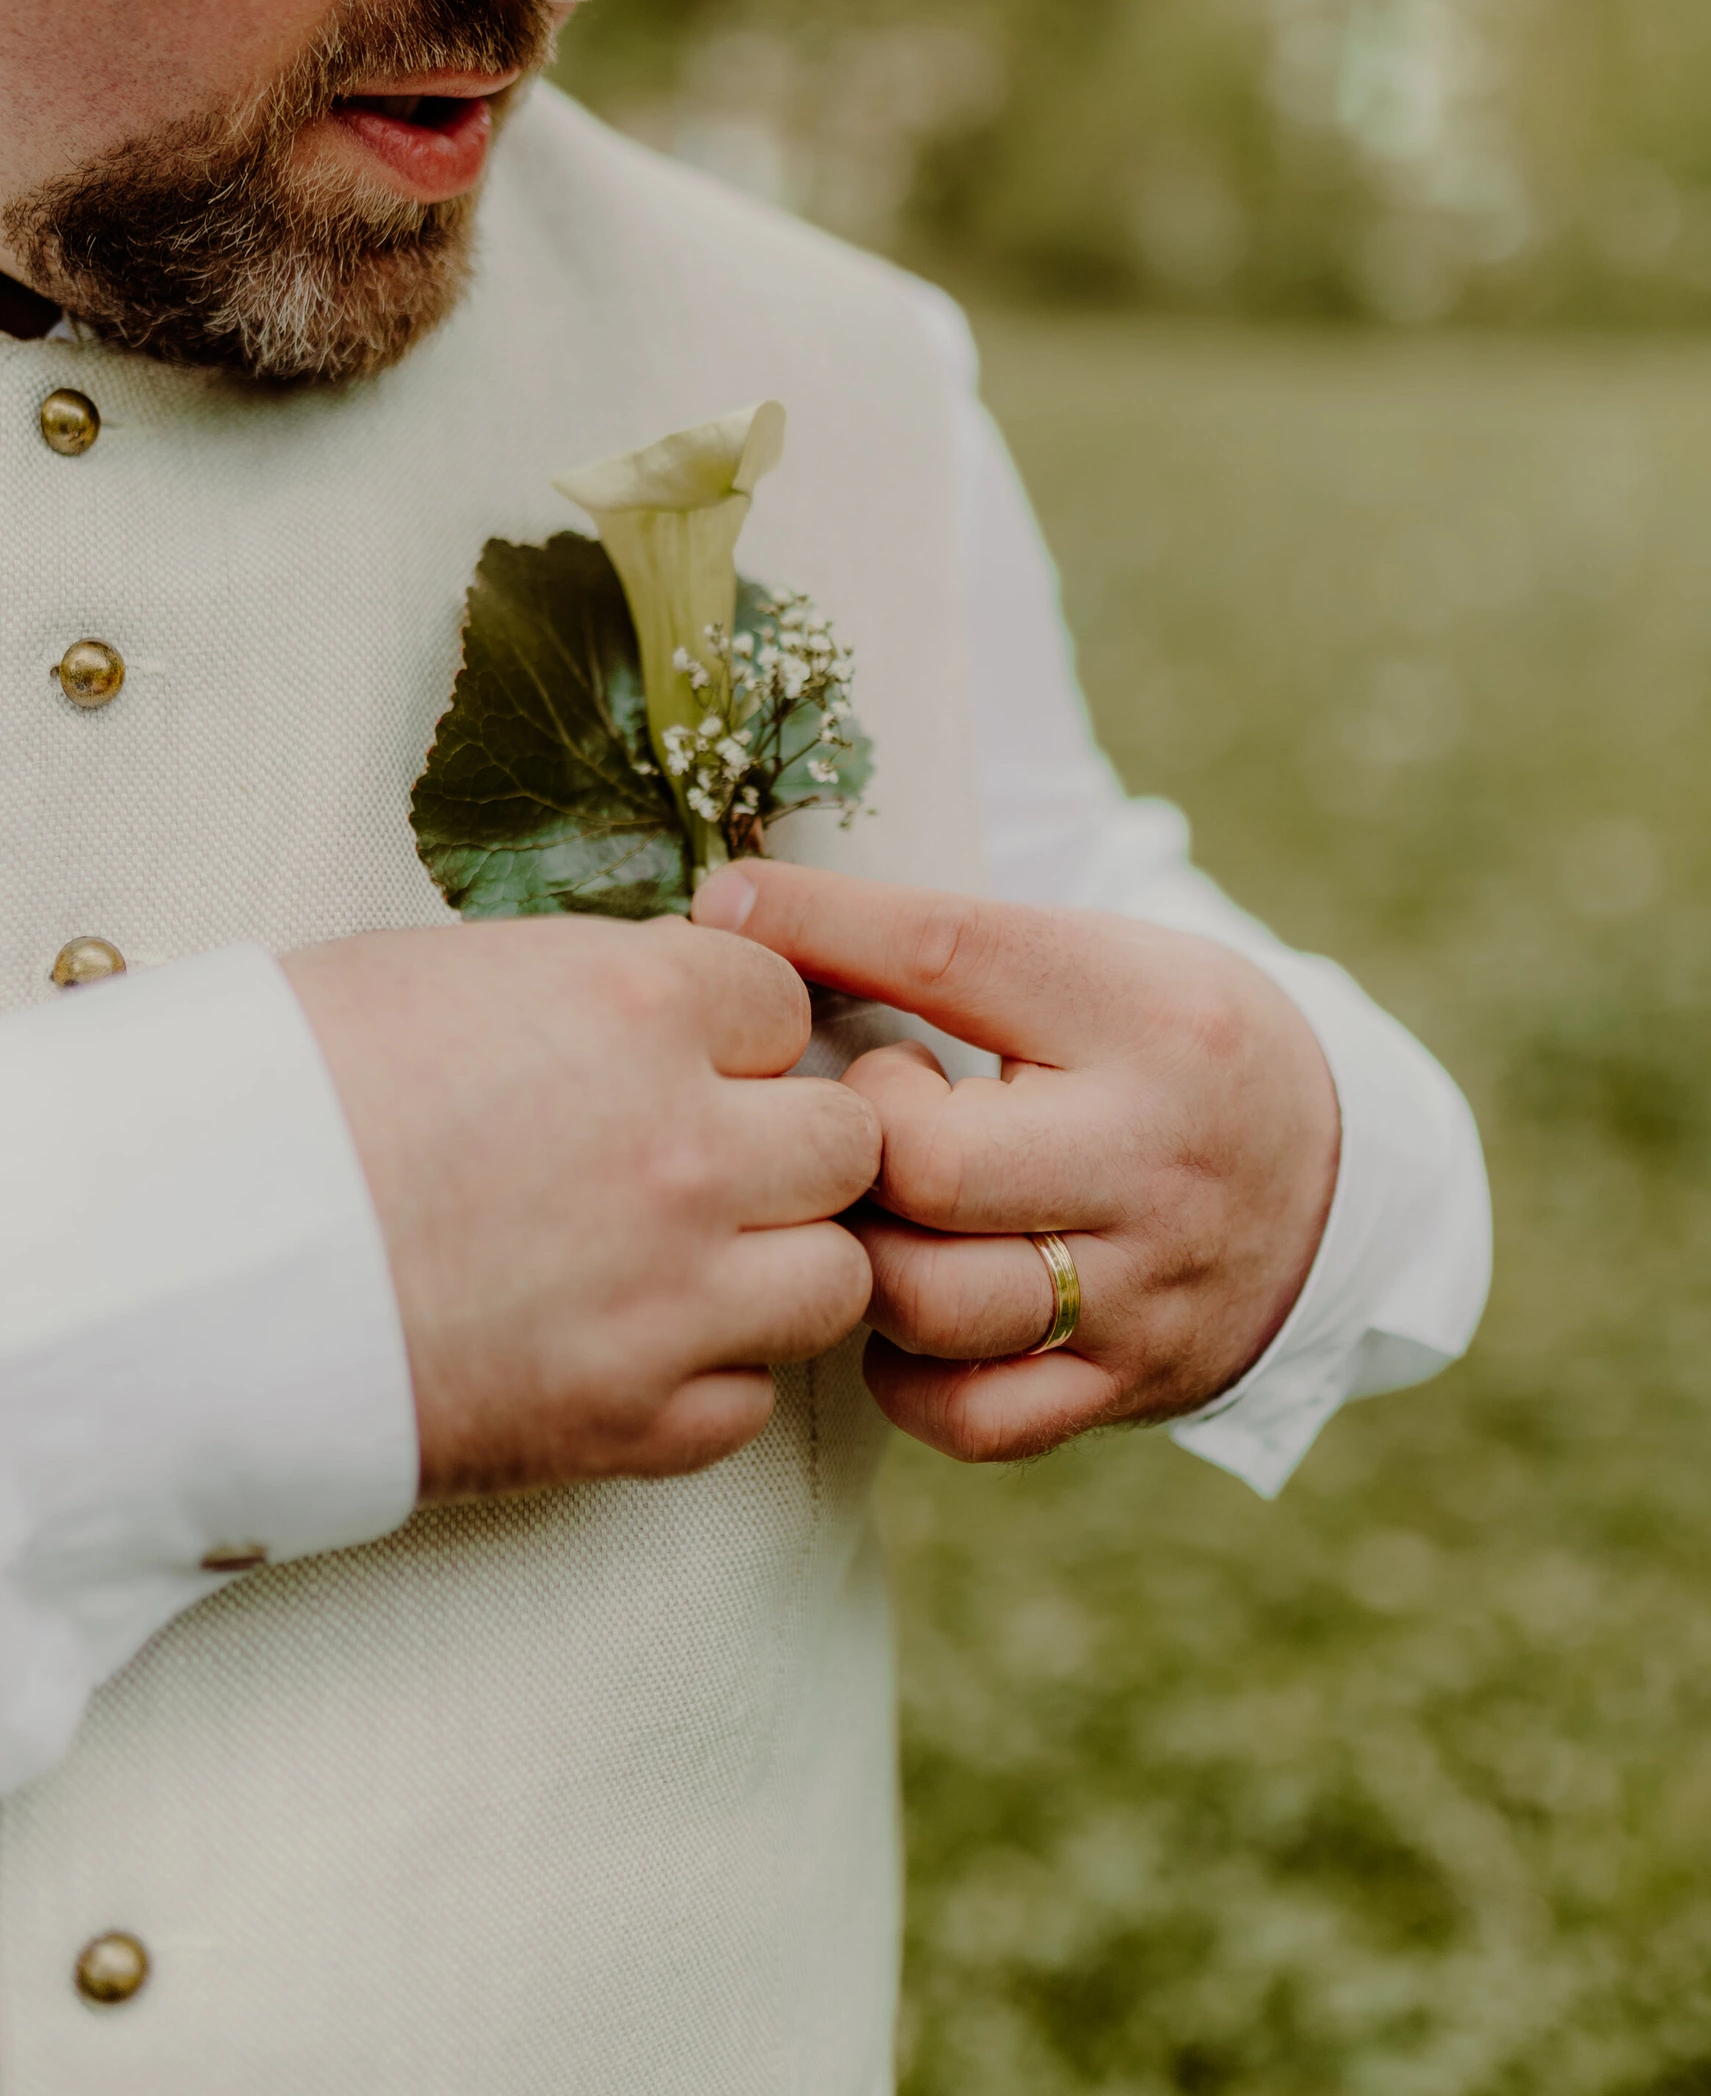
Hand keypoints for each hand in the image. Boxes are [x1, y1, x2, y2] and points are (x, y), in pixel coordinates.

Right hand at [283, 916, 878, 1495]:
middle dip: (793, 1144)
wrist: (178, 1266)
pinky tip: (631, 1344)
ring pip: (837, 1278)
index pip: (789, 1005)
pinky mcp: (627, 1420)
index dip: (741, 1035)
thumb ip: (599, 991)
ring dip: (780, 1264)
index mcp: (636, 1007)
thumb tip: (673, 1009)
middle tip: (716, 1160)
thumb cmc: (286, 1091)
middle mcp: (682, 1147)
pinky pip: (750, 1400)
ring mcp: (668, 1293)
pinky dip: (710, 1376)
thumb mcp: (451, 976)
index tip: (693, 1061)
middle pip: (848, 1141)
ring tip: (692, 1259)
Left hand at [691, 866, 1339, 1461]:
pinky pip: (972, 1414)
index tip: (732, 905)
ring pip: (934, 1304)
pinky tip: (908, 1304)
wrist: (1333, 1170)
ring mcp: (1148, 1288)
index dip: (824, 928)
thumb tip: (735, 910)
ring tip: (887, 1208)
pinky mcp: (1133, 1384)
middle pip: (929, 1167)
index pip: (955, 957)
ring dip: (866, 1252)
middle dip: (856, 1136)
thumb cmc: (1165, 1042)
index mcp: (1149, 1017)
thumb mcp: (1095, 959)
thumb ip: (936, 946)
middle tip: (869, 1111)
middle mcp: (1156, 1158)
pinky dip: (906, 1370)